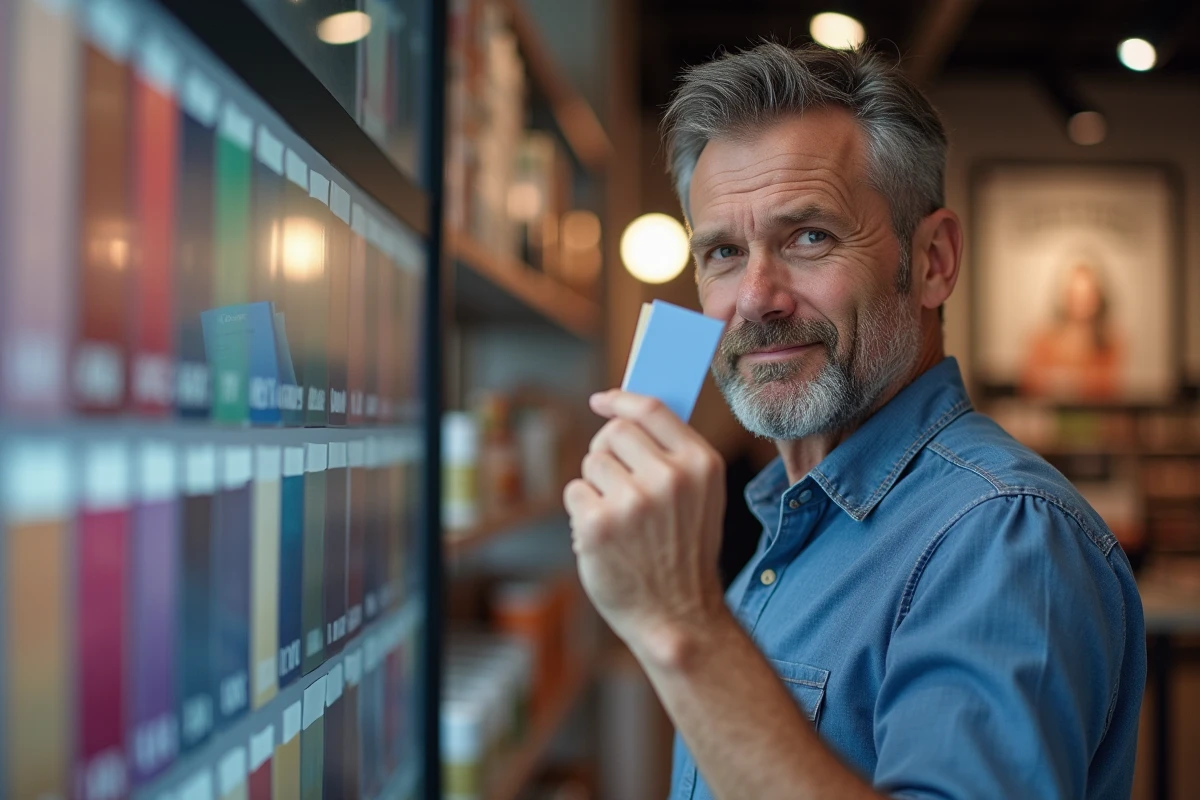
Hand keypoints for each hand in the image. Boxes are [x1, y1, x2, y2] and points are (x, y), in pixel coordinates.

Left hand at [564, 390, 726, 662]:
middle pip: (615, 433)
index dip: (622, 399)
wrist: (678, 617)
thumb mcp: (701, 497)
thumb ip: (674, 455)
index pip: (652, 409)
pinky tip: (604, 538)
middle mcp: (669, 478)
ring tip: (619, 521)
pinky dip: (581, 512)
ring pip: (592, 462)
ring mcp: (633, 501)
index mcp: (701, 465)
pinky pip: (574, 491)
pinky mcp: (598, 524)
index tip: (602, 401)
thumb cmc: (683, 553)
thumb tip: (627, 414)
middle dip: (608, 453)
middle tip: (616, 485)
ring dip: (596, 487)